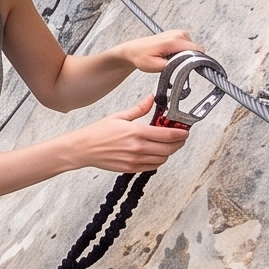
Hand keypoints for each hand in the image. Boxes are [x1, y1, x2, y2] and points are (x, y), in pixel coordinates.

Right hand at [70, 102, 187, 173]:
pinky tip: (156, 153)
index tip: (185, 131)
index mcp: (136, 132)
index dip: (181, 134)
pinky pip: (153, 167)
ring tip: (168, 145)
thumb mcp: (119, 116)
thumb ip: (139, 109)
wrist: (83, 149)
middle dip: (179, 143)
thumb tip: (151, 99)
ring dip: (169, 152)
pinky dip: (158, 160)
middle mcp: (138, 148)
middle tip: (181, 138)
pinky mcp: (131, 169)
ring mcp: (135, 160)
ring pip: (162, 159)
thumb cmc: (98, 132)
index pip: (167, 135)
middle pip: (169, 148)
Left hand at [113, 30, 198, 73]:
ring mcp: (178, 33)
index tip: (186, 68)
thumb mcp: (156, 66)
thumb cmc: (141, 57)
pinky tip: (169, 54)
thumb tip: (187, 65)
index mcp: (174, 41)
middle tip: (173, 63)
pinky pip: (187, 46)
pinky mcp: (177, 34)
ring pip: (192, 48)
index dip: (195, 61)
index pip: (198, 50)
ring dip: (184, 56)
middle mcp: (178, 34)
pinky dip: (181, 51)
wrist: (133, 50)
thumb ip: (174, 66)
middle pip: (196, 50)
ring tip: (169, 58)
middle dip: (188, 59)